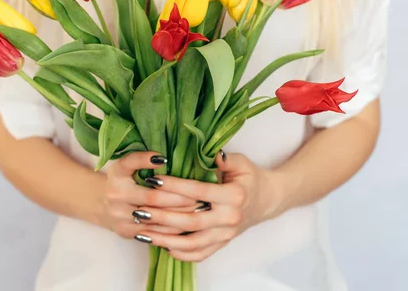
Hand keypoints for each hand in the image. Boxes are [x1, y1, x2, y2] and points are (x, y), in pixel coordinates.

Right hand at [103, 151, 203, 238]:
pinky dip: (172, 229)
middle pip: (153, 197)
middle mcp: (115, 194)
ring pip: (156, 218)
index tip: (164, 158)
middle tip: (200, 196)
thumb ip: (141, 159)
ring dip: (180, 215)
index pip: (130, 163)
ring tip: (199, 210)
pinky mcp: (126, 231)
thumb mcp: (128, 166)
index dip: (146, 160)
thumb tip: (165, 157)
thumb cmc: (125, 182)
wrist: (104, 207)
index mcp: (117, 174)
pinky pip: (154, 233)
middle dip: (179, 197)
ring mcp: (119, 215)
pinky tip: (188, 224)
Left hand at [132, 152, 285, 261]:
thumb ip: (224, 158)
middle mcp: (229, 218)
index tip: (152, 180)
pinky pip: (200, 254)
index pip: (197, 191)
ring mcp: (226, 235)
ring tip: (143, 232)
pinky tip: (163, 246)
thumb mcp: (241, 163)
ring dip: (165, 240)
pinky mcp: (223, 244)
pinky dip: (181, 253)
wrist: (268, 200)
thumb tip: (210, 153)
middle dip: (162, 216)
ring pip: (192, 242)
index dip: (173, 186)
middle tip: (139, 209)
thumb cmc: (250, 177)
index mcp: (233, 196)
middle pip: (190, 221)